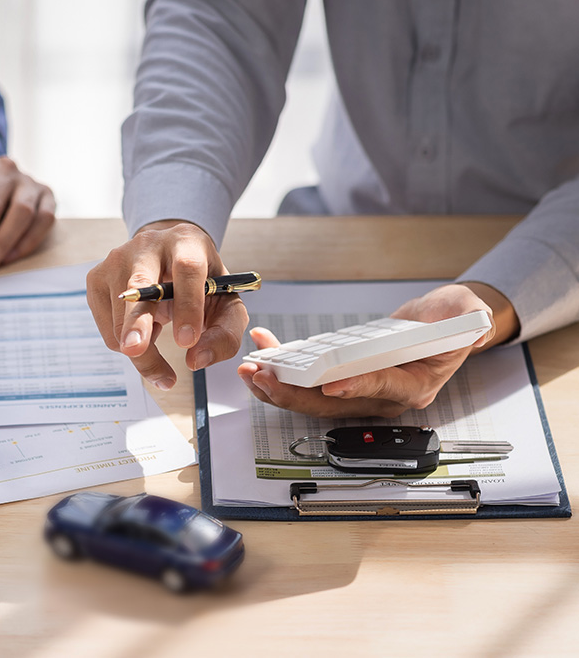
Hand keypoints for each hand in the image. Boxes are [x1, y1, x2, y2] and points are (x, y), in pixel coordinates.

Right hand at [86, 220, 248, 389]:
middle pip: (139, 285)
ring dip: (142, 349)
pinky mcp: (96, 279)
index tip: (187, 340)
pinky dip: (127, 341)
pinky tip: (143, 325)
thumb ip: (224, 333)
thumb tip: (197, 359)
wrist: (168, 257)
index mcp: (187, 242)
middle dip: (138, 321)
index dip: (188, 305)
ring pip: (121, 318)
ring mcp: (116, 260)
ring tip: (159, 337)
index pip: (187, 269)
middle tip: (137, 350)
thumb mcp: (225, 303)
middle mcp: (147, 245)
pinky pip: (108, 329)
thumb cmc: (200, 283)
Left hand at [238, 283, 516, 417]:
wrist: (440, 328)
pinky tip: (264, 351)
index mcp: (414, 385)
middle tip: (264, 377)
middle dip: (294, 393)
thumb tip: (457, 318)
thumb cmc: (451, 322)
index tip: (329, 386)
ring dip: (279, 386)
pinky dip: (284, 368)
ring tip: (251, 369)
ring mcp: (360, 392)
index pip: (382, 389)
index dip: (356, 387)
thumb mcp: (464, 313)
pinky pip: (308, 382)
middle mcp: (382, 397)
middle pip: (333, 403)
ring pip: (313, 399)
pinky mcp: (343, 381)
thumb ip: (462, 317)